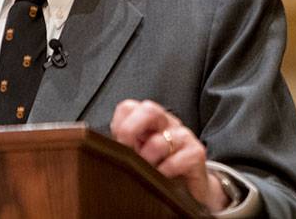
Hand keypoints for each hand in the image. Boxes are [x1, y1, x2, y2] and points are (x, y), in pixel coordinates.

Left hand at [109, 99, 227, 211]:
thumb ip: (124, 146)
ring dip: (148, 160)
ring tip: (147, 171)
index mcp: (149, 120)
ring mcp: (183, 136)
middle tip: (128, 152)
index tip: (118, 144)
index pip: (128, 108)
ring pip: (161, 141)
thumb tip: (99, 146)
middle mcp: (167, 122)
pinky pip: (179, 158)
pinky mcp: (197, 153)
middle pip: (149, 109)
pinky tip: (163, 178)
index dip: (119, 125)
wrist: (190, 188)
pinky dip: (166, 170)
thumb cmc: (160, 169)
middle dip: (131, 131)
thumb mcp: (138, 155)